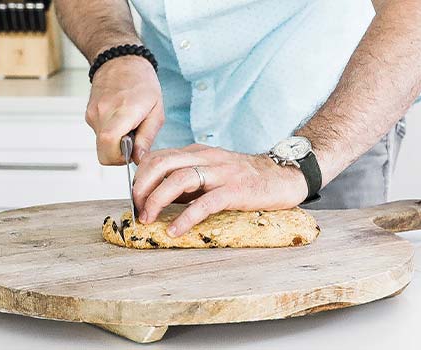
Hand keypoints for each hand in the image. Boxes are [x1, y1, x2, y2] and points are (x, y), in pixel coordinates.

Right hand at [86, 55, 164, 164]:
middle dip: (118, 155)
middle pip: (103, 152)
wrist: (121, 61)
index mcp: (123, 111)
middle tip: (132, 141)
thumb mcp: (156, 111)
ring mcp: (92, 114)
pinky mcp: (89, 114)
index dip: (120, 158)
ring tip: (128, 125)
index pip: (109, 146)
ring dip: (115, 143)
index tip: (132, 151)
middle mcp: (102, 113)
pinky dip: (110, 134)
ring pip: (100, 144)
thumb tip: (138, 159)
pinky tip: (120, 120)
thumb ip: (147, 137)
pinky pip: (99, 134)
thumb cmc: (142, 82)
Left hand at [133, 144, 308, 236]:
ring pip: (180, 178)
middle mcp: (207, 157)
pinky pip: (206, 202)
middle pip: (163, 163)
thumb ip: (188, 182)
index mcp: (198, 152)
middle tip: (137, 208)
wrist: (286, 175)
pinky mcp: (237, 189)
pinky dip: (187, 217)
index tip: (134, 197)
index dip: (141, 176)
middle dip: (142, 186)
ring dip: (158, 199)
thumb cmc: (247, 178)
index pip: (159, 157)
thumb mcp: (213, 173)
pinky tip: (176, 230)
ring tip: (149, 219)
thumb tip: (158, 199)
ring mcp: (222, 172)